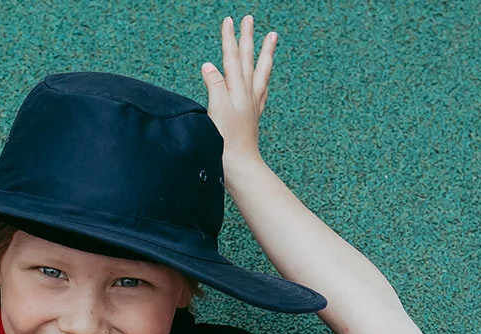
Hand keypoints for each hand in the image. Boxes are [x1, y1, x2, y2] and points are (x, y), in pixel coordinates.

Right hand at [201, 15, 276, 167]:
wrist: (239, 166)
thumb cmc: (226, 141)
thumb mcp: (216, 109)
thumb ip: (214, 85)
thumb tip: (209, 66)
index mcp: (236, 90)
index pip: (231, 57)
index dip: (229, 38)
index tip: (228, 20)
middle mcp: (247, 94)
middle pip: (248, 59)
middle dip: (248, 38)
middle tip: (249, 19)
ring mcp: (252, 105)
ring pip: (261, 71)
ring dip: (264, 53)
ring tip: (272, 37)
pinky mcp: (253, 116)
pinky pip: (262, 90)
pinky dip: (264, 78)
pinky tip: (264, 78)